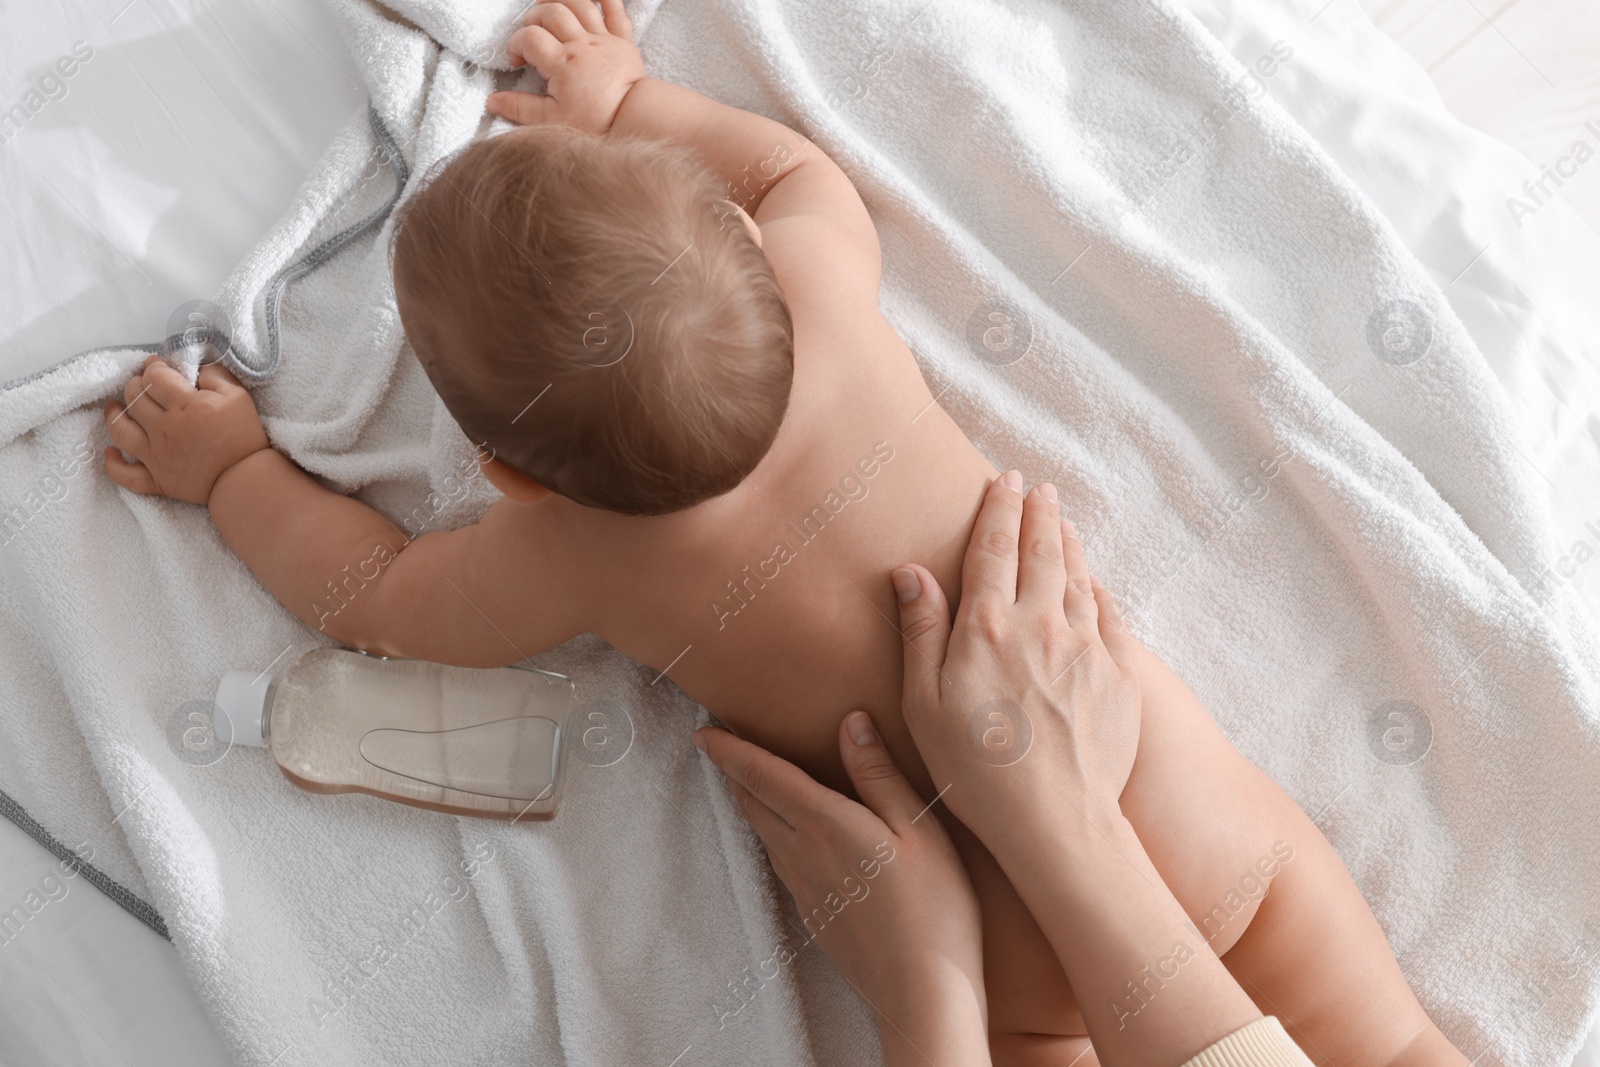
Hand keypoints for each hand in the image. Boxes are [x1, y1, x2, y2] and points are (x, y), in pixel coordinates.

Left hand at [102, 356, 269, 505]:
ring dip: (114, 415)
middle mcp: (164, 428)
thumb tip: (194, 369)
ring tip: (115, 408)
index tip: (159, 366)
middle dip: (135, 384)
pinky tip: (111, 452)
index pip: (154, 377)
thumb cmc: (244, 437)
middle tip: (144, 384)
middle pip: (134, 398)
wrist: (245, 479)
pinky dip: (113, 464)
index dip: (153, 367)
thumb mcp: (238, 396)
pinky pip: (125, 475)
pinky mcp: (156, 479)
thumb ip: (214, 375)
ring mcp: (156, 455)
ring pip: (120, 429)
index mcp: (185, 406)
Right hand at [487, 0, 643, 132]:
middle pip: (551, 13)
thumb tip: (492, 101)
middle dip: (534, 19)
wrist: (636, 120)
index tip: (518, 61)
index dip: (516, 44)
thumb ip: (520, 108)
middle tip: (532, 37)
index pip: (529, 38)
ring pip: (579, 3)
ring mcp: (603, 39)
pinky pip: (615, 9)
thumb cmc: (595, 121)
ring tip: (548, 5)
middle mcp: (582, 44)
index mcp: (563, 63)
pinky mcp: (622, 40)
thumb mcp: (551, 121)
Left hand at [695, 713, 987, 1060]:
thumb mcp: (918, 828)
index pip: (764, 776)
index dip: (730, 751)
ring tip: (747, 783)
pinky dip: (772, 835)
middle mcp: (804, 855)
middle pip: (753, 805)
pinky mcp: (815, 915)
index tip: (703, 732)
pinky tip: (787, 838)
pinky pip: (781, 863)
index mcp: (826, 825)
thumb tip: (850, 722)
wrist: (921, 992)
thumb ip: (879, 773)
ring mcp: (805, 889)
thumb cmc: (934, 906)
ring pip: (763, 835)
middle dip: (733, 772)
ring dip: (749, 804)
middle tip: (719, 747)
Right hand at [893, 473, 1141, 855]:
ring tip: (1063, 522)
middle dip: (1039, 513)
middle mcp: (1041, 624)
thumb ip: (921, 632)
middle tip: (1039, 488)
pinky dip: (1100, 589)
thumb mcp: (924, 705)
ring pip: (1080, 576)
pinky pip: (1111, 615)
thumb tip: (911, 572)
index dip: (999, 509)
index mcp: (988, 627)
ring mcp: (1087, 647)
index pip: (994, 548)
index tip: (1005, 481)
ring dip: (1070, 543)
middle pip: (1043, 551)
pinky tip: (1095, 584)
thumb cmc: (977, 773)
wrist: (1058, 822)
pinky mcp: (1121, 675)